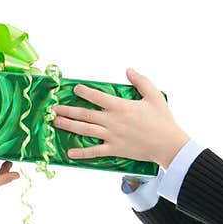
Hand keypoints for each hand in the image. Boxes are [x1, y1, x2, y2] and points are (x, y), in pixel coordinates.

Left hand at [52, 68, 189, 169]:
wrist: (168, 144)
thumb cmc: (162, 119)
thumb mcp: (154, 95)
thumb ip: (140, 81)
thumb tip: (128, 70)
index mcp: (120, 106)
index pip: (97, 96)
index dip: (84, 92)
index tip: (75, 89)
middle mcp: (112, 121)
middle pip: (85, 114)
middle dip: (68, 111)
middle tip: (54, 109)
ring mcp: (111, 136)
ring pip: (85, 130)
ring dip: (69, 126)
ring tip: (56, 123)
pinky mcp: (114, 150)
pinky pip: (95, 151)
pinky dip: (81, 153)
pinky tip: (69, 153)